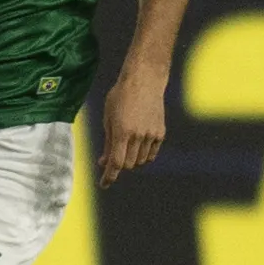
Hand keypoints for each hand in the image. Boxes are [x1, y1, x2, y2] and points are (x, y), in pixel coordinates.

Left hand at [98, 66, 167, 186]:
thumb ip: (107, 142)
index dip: (109, 176)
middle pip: (128, 164)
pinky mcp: (160, 132)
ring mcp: (151, 134)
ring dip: (131, 159)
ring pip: (140, 161)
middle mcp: (138, 135)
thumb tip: (104, 162)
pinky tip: (138, 145)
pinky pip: (151, 154)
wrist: (144, 80)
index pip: (116, 162)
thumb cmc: (121, 96)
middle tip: (113, 158)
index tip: (104, 184)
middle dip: (119, 164)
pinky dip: (143, 155)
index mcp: (122, 131)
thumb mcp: (108, 117)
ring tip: (126, 145)